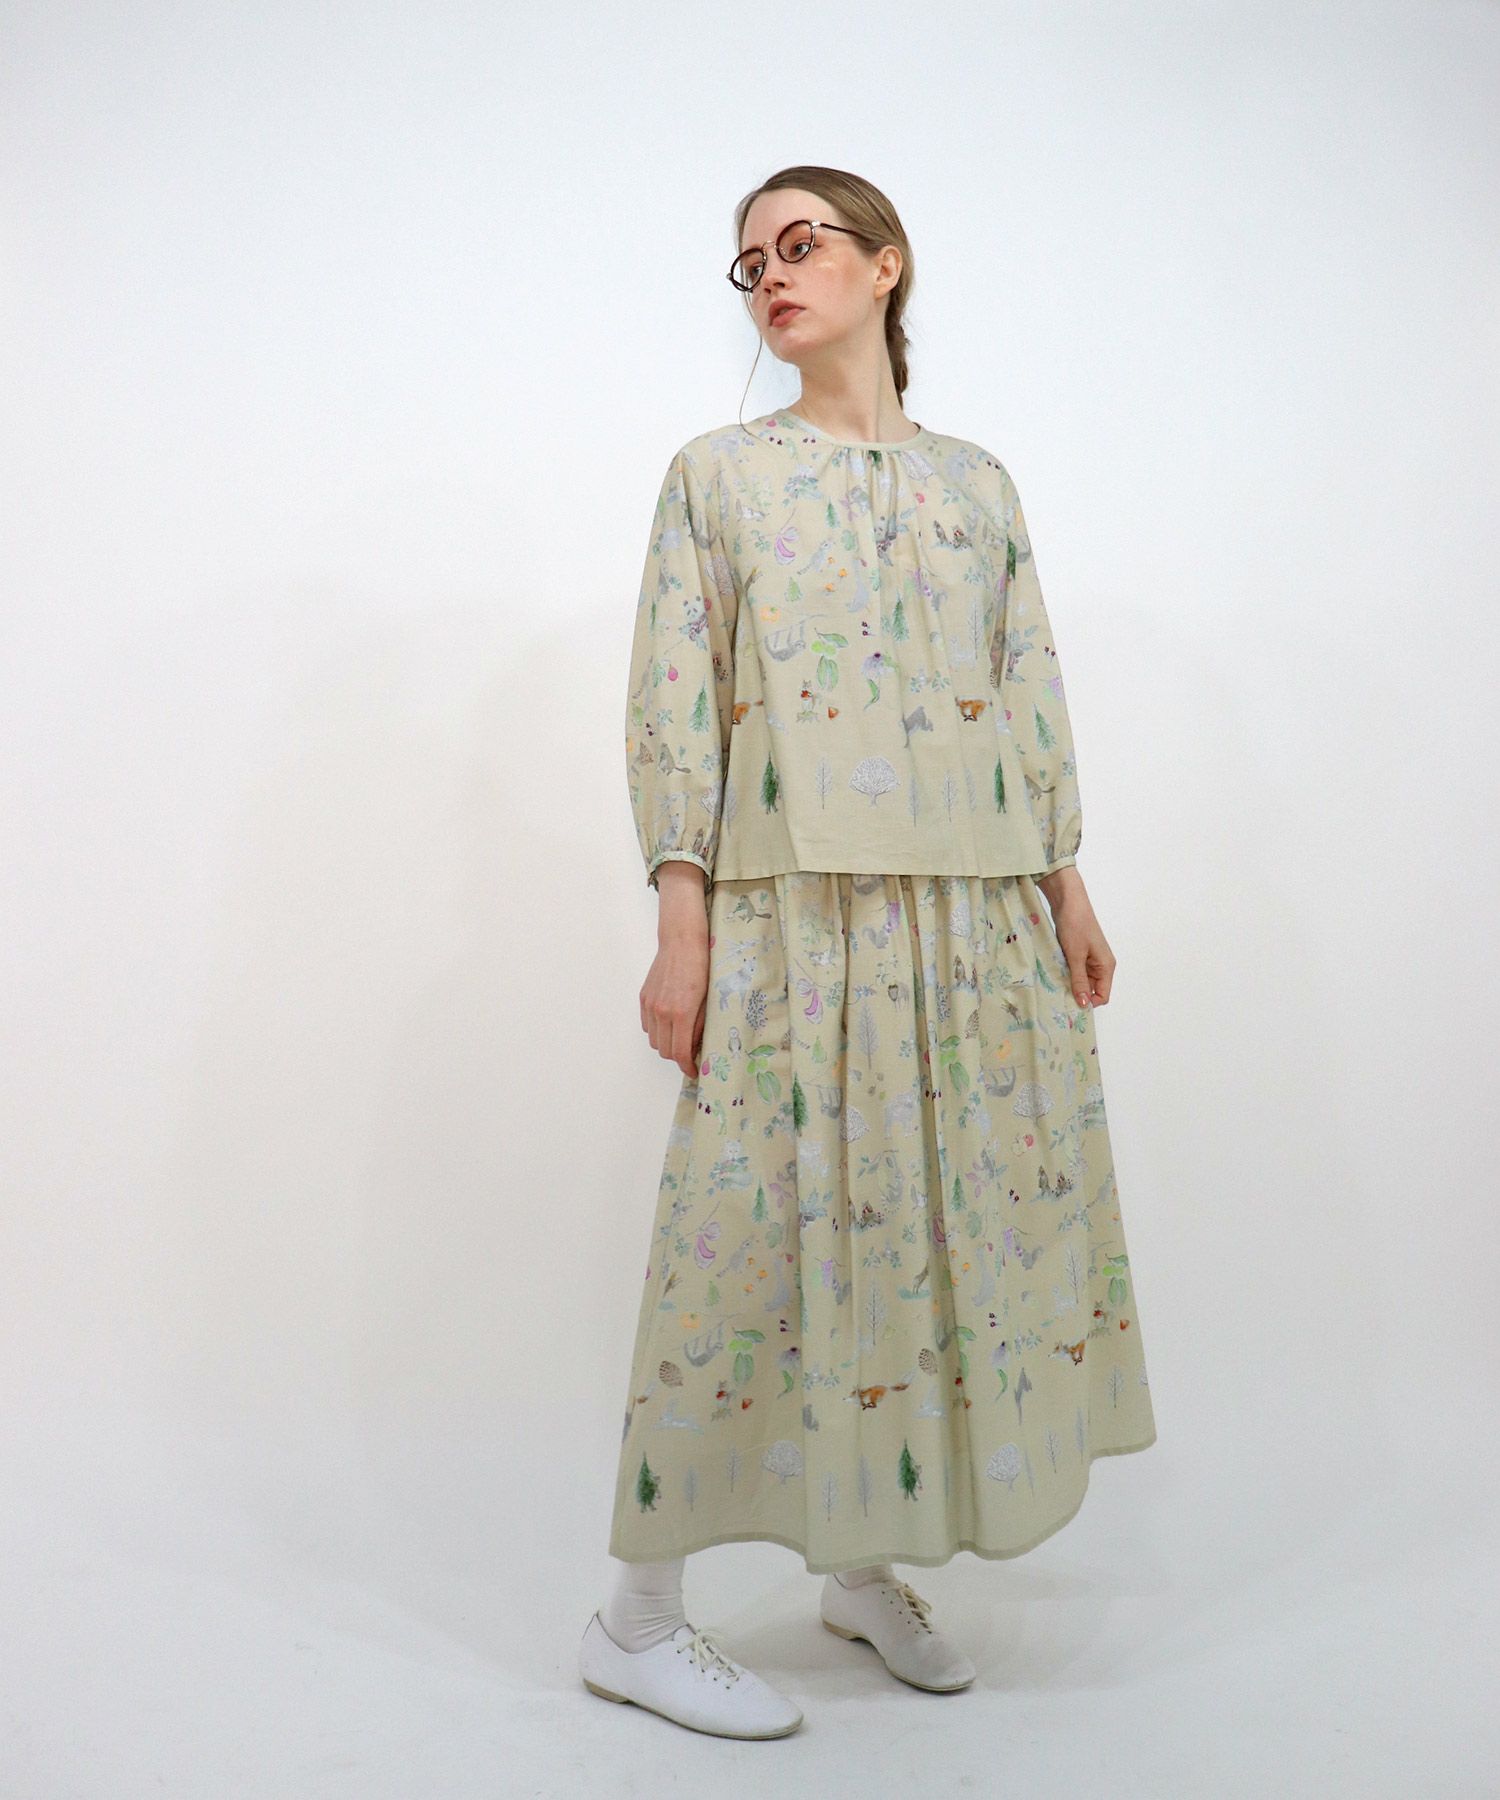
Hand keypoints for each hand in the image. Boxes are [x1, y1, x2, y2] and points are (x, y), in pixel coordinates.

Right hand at [641, 860, 710, 1075]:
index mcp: (681, 1013)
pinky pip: (647, 1026)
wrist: (682, 941)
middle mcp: (661, 1012)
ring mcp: (650, 1005)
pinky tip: (670, 1024)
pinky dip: (657, 1031)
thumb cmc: (702, 966)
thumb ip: (700, 1026)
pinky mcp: (644, 998)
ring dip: (667, 1044)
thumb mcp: (708, 999)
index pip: (680, 1053)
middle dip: (678, 1056)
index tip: (694, 1070)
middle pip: (665, 1051)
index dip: (687, 1066)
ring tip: (681, 1037)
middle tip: (691, 1052)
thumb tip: (697, 1046)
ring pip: (654, 1040)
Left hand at [1036, 865, 1114, 1007]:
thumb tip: (1083, 1004)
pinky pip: (1074, 970)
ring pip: (1080, 980)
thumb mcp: (1076, 956)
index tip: (1070, 1005)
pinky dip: (1065, 973)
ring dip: (1069, 983)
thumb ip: (1079, 981)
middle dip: (1077, 994)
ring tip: (1054, 985)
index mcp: (1106, 966)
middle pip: (1091, 990)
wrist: (1068, 901)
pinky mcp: (1078, 953)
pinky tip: (1054, 974)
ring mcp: (1089, 959)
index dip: (1089, 1003)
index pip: (1102, 996)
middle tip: (1058, 997)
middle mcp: (1100, 965)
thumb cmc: (1076, 925)